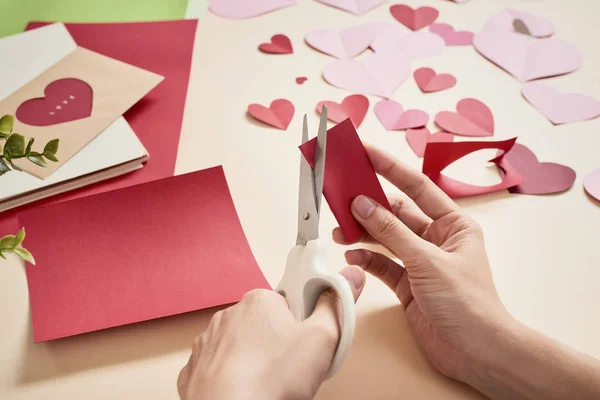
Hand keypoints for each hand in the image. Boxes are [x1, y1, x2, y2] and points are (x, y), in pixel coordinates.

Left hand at [177, 267, 364, 399]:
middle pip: (264, 323)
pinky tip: (246, 390)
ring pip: (241, 345)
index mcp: (259, 300)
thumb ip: (337, 304)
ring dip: (255, 359)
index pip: (288, 303)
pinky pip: (220, 366)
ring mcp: (209, 341)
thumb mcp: (323, 338)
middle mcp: (229, 314)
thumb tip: (351, 276)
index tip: (308, 343)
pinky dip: (233, 377)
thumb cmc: (272, 379)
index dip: (302, 324)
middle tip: (292, 368)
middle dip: (279, 342)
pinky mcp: (196, 368)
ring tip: (269, 383)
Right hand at [333, 143, 510, 382]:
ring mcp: (420, 262)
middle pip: (396, 213)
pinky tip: (353, 256)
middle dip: (370, 205)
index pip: (417, 187)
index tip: (366, 152)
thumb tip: (363, 204)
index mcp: (453, 224)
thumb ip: (392, 232)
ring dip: (363, 233)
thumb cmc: (468, 303)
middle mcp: (436, 239)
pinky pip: (382, 263)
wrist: (476, 352)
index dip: (390, 168)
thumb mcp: (427, 261)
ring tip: (340, 229)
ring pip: (385, 238)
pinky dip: (366, 259)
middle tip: (343, 192)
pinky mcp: (407, 284)